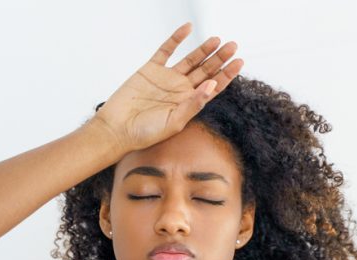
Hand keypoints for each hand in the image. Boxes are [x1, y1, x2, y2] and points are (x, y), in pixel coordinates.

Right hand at [91, 21, 243, 153]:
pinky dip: (176, 39)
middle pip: (205, 70)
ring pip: (190, 59)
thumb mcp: (174, 122)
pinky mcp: (151, 69)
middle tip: (233, 46)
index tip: (239, 62)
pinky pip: (166, 50)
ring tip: (217, 40)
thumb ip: (194, 104)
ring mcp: (167, 78)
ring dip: (204, 49)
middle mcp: (181, 90)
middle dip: (220, 58)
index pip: (213, 86)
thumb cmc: (145, 133)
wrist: (117, 129)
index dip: (227, 74)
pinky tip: (188, 29)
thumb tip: (211, 86)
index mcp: (189, 103)